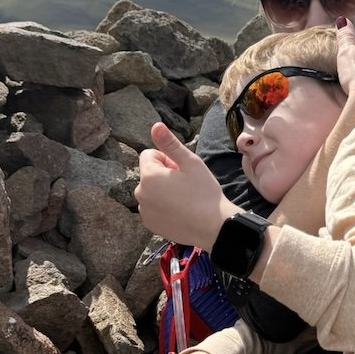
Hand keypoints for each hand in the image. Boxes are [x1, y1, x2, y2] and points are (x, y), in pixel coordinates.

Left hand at [136, 122, 237, 248]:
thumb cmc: (204, 192)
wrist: (214, 227)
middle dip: (164, 175)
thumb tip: (155, 125)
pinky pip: (152, 207)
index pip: (149, 155)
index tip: (182, 170)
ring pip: (151, 191)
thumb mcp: (191, 163)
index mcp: (149, 176)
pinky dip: (162, 207)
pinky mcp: (150, 224)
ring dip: (162, 191)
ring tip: (184, 199)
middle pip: (149, 174)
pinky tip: (180, 211)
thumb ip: (170, 144)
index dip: (167, 159)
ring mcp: (144, 211)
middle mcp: (140, 194)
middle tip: (186, 185)